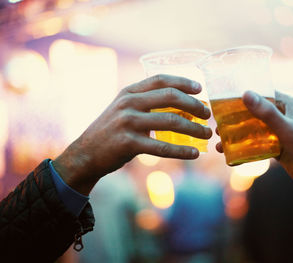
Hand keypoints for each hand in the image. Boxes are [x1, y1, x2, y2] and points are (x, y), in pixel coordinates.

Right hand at [53, 75, 211, 194]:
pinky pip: (163, 147)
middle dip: (194, 105)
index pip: (161, 80)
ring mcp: (128, 122)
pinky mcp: (129, 144)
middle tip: (207, 114)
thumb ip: (146, 103)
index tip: (200, 88)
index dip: (183, 82)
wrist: (85, 154)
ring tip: (206, 134)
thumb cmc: (111, 131)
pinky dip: (182, 151)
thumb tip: (181, 105)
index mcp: (129, 92)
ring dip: (194, 129)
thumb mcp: (124, 110)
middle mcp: (128, 103)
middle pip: (170, 97)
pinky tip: (194, 154)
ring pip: (171, 121)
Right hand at [216, 91, 292, 198]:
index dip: (241, 97)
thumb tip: (245, 93)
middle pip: (253, 112)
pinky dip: (243, 147)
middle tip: (218, 126)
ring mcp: (278, 131)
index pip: (260, 94)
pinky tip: (230, 154)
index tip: (222, 102)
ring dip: (236, 135)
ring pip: (252, 129)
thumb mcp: (286, 130)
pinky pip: (256, 143)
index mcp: (287, 104)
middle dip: (234, 119)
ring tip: (220, 143)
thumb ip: (267, 113)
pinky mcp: (276, 146)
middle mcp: (282, 114)